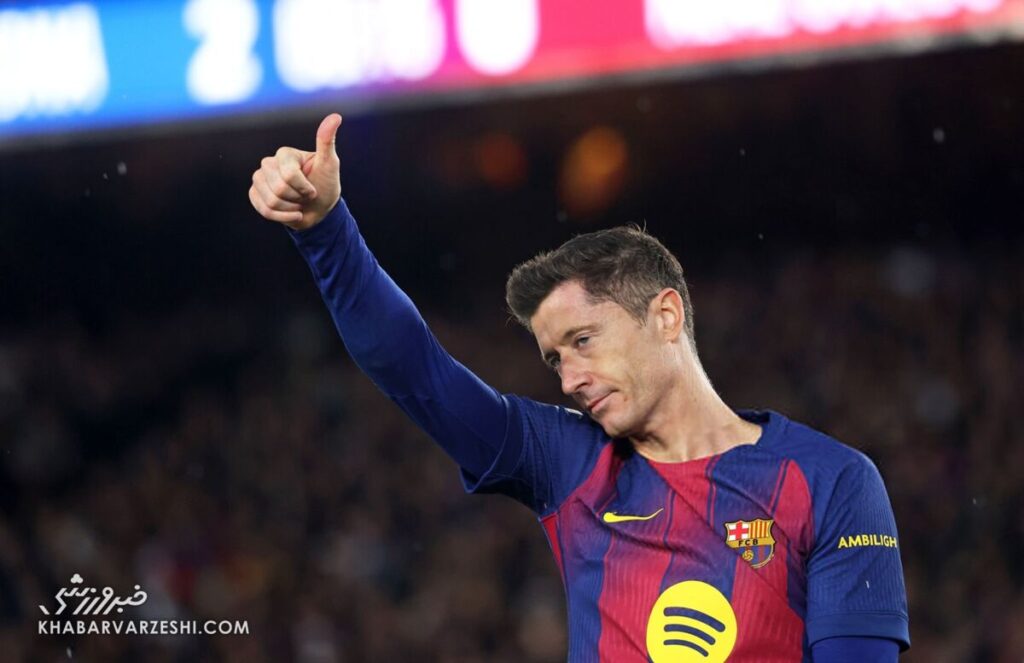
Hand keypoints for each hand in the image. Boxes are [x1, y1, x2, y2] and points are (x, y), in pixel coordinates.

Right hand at [249, 113, 341, 230]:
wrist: (319, 209)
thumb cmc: (325, 185)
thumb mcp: (330, 164)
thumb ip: (327, 141)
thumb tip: (336, 116)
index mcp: (285, 153)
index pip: (289, 175)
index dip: (305, 188)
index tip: (314, 189)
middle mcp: (269, 163)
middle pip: (279, 189)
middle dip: (297, 198)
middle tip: (305, 196)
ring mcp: (259, 178)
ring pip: (271, 201)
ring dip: (290, 209)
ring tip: (298, 204)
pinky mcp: (254, 194)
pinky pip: (263, 209)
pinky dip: (281, 217)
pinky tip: (291, 213)